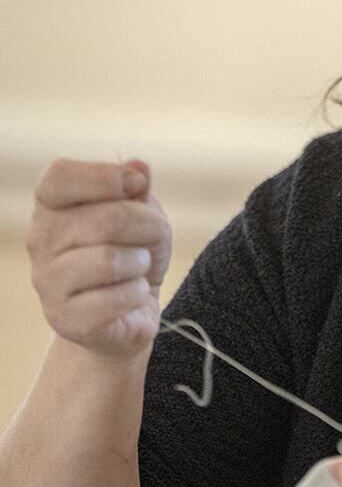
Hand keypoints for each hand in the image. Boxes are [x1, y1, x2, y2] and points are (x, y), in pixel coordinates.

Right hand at [27, 158, 171, 362]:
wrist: (125, 313)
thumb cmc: (130, 253)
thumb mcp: (141, 213)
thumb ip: (136, 188)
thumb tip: (138, 167)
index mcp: (50, 206)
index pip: (59, 176)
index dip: (105, 176)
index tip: (137, 185)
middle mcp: (40, 240)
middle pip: (107, 219)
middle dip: (149, 226)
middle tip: (155, 237)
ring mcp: (48, 282)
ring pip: (111, 260)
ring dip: (141, 263)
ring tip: (137, 269)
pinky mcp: (65, 319)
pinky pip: (118, 298)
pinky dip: (138, 294)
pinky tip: (131, 295)